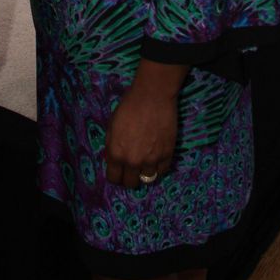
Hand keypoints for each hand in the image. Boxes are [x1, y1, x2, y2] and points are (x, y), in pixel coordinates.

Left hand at [104, 61, 185, 187]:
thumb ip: (112, 146)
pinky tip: (156, 156)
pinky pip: (162, 170)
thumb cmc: (129, 106)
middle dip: (130, 177)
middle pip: (131, 183)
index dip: (116, 176)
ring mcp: (151, 160)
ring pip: (148, 179)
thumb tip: (114, 160)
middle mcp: (133, 161)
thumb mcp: (112, 126)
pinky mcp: (167, 155)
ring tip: (146, 160)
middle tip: (132, 168)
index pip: (114, 179)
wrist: (152, 96)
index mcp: (116, 154)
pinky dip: (159, 166)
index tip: (119, 172)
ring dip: (145, 171)